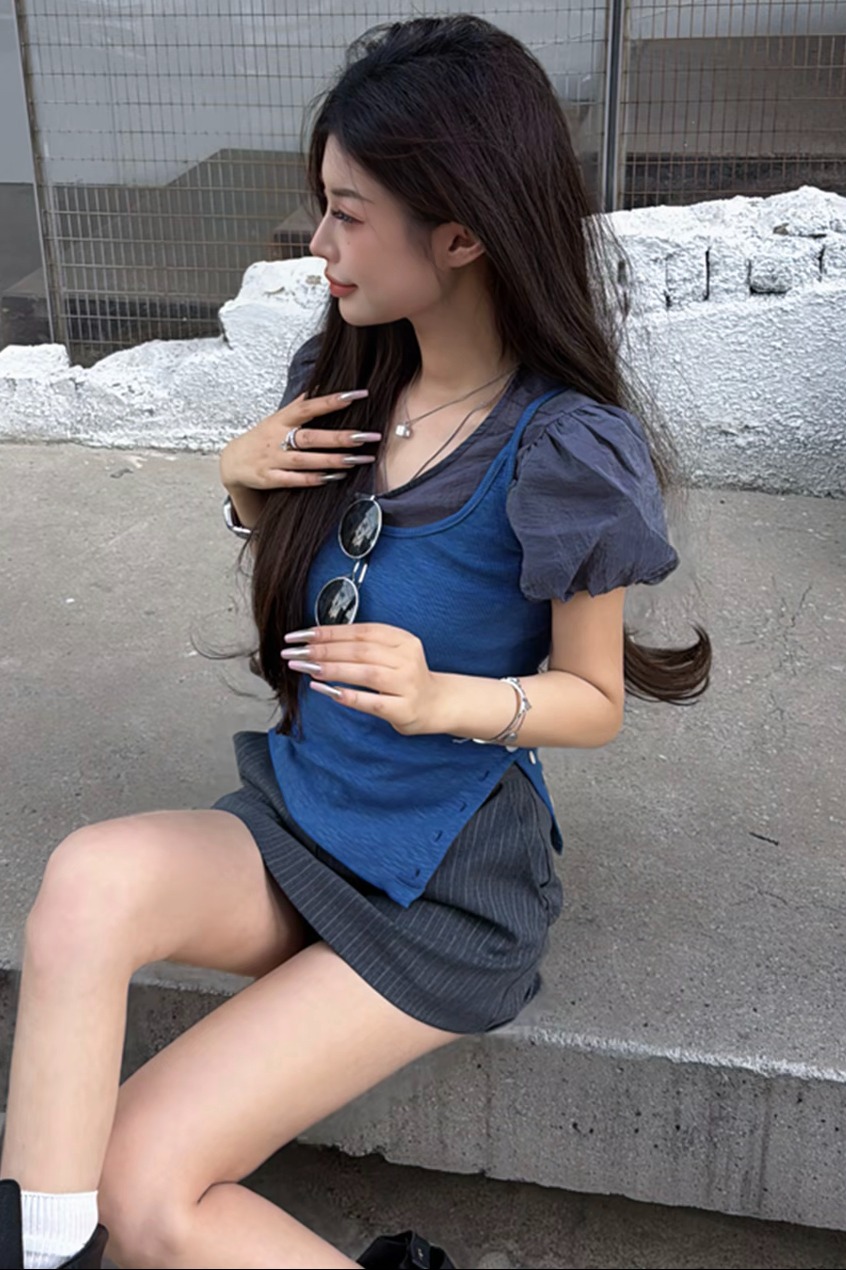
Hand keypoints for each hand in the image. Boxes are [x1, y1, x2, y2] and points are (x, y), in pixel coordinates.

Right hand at [219, 390, 379, 492]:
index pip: (309, 407)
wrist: (232, 462)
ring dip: (333, 460)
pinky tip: (335, 477)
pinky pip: (295, 479)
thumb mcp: (277, 418)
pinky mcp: (270, 479)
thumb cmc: (262, 438)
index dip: (332, 401)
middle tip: (367, 436)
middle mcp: (277, 438)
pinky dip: (314, 479)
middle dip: (340, 437)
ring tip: (359, 459)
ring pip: (306, 460)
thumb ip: (299, 405)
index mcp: (281, 419)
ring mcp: (273, 459)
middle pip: (311, 437)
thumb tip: (320, 385)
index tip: (358, 395)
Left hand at [282, 623, 444, 735]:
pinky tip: (325, 691)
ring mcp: (407, 684)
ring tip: (306, 668)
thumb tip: (318, 641)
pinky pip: (371, 701)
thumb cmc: (405, 678)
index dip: (329, 632)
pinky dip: (347, 695)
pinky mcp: (403, 708)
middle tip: (296, 652)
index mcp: (402, 640)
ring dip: (332, 669)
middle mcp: (407, 659)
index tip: (302, 635)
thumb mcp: (392, 654)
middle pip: (360, 650)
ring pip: (365, 672)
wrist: (436, 705)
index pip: (361, 631)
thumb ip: (363, 646)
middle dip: (324, 650)